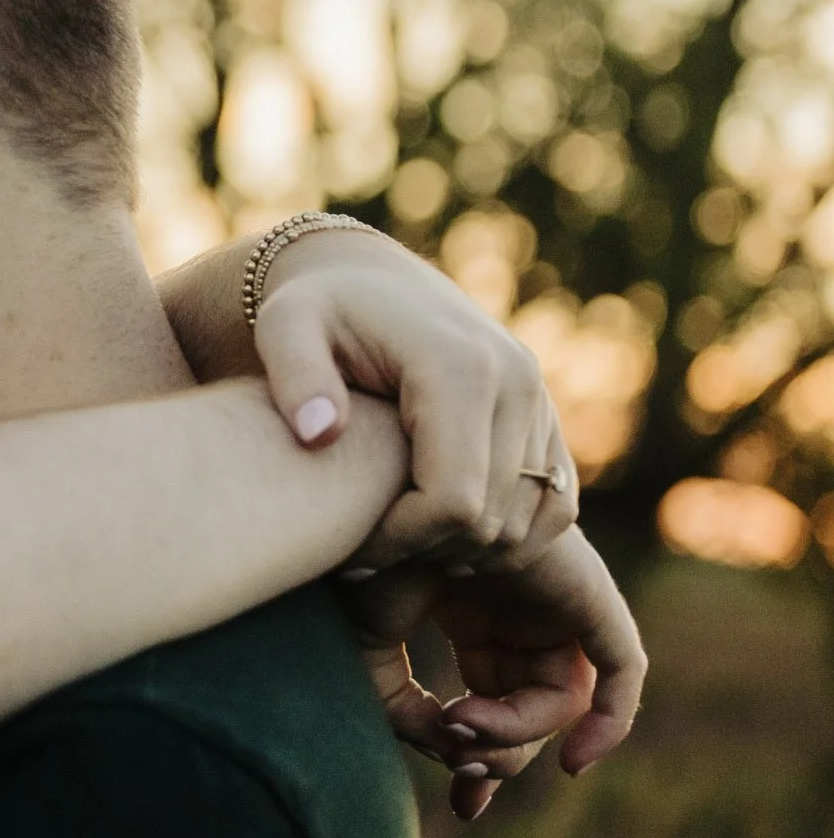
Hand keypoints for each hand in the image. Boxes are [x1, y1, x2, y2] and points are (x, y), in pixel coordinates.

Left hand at [253, 229, 578, 569]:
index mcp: (460, 367)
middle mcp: (517, 383)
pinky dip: (501, 537)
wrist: (368, 281)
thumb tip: (319, 435)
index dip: (400, 543)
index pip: (453, 502)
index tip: (346, 551)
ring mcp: (540, 403)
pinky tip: (433, 532)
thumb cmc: (317, 310)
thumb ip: (295, 377)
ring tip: (391, 540)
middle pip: (492, 523)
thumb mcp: (285, 328)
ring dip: (460, 550)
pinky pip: (552, 510)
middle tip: (361, 556)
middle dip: (424, 552)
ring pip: (523, 526)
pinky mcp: (547, 422)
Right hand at [333, 527, 645, 817]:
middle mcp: (517, 605)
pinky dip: (612, 718)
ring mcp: (553, 597)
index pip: (492, 697)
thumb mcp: (368, 642)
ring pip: (563, 694)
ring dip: (520, 732)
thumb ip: (399, 704)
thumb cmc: (362, 551)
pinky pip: (620, 666)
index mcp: (469, 607)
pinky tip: (575, 761)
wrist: (379, 490)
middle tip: (460, 767)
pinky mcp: (585, 591)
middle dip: (502, 755)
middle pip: (531, 705)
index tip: (458, 802)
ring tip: (465, 726)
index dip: (478, 755)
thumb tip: (446, 747)